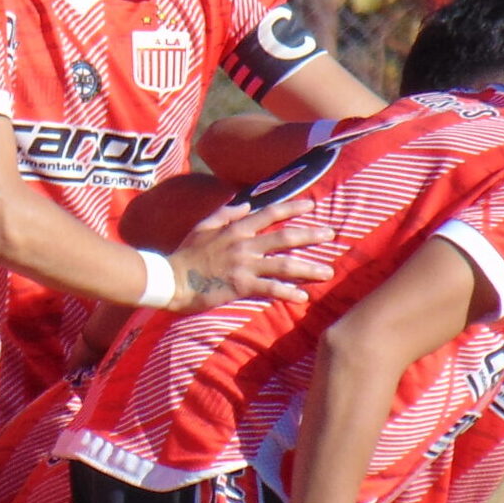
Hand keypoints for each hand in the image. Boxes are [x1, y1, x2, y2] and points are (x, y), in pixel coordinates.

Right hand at [165, 201, 331, 311]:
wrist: (171, 279)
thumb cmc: (186, 254)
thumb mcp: (203, 226)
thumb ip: (225, 214)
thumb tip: (244, 206)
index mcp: (236, 228)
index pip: (270, 213)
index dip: (292, 208)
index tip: (312, 206)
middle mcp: (244, 243)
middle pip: (285, 237)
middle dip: (311, 235)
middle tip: (332, 235)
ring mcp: (244, 265)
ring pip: (284, 265)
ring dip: (308, 268)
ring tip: (328, 272)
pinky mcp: (241, 286)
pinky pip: (270, 289)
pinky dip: (288, 292)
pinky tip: (303, 297)